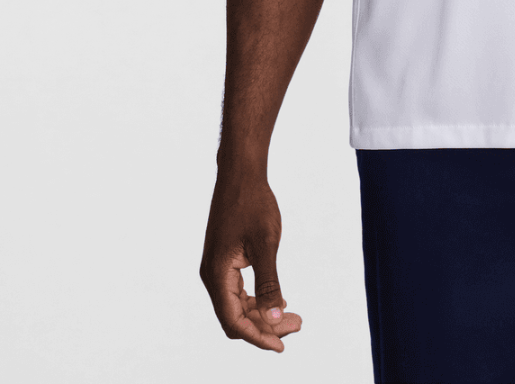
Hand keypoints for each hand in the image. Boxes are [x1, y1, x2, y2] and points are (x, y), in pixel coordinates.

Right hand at [200, 174, 301, 351]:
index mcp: (217, 275)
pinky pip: (238, 291)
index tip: (282, 345)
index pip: (234, 321)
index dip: (257, 337)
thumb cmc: (253, 203)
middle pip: (235, 317)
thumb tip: (276, 319)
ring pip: (237, 305)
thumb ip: (269, 284)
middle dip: (264, 327)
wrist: (241, 173)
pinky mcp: (224, 260)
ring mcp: (216, 268)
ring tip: (293, 317)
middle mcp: (212, 275)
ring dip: (263, 314)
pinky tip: (277, 301)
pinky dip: (257, 300)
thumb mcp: (266, 244)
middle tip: (296, 327)